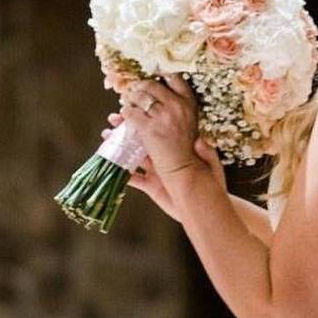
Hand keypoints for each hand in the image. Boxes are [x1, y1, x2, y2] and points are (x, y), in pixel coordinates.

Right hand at [102, 112, 226, 222]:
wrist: (205, 209)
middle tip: (113, 118)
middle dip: (128, 128)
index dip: (150, 118)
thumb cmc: (211, 186)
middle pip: (143, 138)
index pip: (161, 129)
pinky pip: (133, 179)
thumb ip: (206, 153)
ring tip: (106, 136)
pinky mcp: (151, 187)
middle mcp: (164, 157)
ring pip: (134, 156)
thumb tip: (200, 140)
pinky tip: (109, 165)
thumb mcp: (211, 167)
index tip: (141, 109)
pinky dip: (121, 173)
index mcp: (177, 148)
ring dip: (119, 146)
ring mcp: (156, 172)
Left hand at [115, 74, 228, 181]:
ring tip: (127, 102)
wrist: (189, 175)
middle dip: (141, 86)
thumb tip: (180, 112)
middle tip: (135, 89)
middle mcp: (176, 107)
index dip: (164, 78)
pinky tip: (122, 117)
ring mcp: (161, 117)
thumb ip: (190, 121)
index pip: (176, 80)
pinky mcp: (148, 130)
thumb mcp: (201, 134)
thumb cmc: (197, 160)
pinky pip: (132, 115)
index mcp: (190, 105)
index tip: (157, 79)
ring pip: (139, 98)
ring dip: (131, 98)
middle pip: (153, 86)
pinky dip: (126, 114)